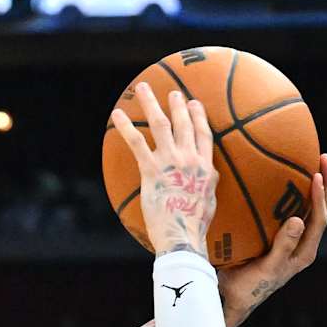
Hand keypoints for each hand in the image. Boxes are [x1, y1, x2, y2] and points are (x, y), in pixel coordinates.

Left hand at [109, 80, 218, 259]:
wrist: (182, 237)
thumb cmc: (194, 225)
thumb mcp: (209, 199)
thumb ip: (206, 182)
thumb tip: (207, 176)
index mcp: (205, 166)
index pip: (203, 134)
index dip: (198, 116)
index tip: (194, 103)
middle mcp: (189, 159)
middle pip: (183, 123)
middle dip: (177, 105)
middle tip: (173, 93)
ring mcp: (170, 162)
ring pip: (160, 124)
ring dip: (151, 103)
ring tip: (144, 89)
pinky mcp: (151, 170)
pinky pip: (136, 142)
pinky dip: (126, 126)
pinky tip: (117, 115)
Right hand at [219, 155, 326, 326]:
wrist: (233, 297)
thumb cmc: (249, 286)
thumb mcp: (268, 268)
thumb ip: (284, 246)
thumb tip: (299, 219)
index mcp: (304, 252)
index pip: (320, 219)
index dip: (321, 197)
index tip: (316, 175)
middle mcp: (303, 243)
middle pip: (322, 209)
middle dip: (326, 183)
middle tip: (323, 156)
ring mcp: (292, 238)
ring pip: (309, 206)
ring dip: (313, 183)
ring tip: (313, 158)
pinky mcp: (279, 234)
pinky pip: (291, 207)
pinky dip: (293, 190)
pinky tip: (287, 174)